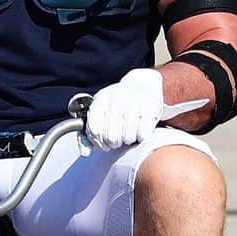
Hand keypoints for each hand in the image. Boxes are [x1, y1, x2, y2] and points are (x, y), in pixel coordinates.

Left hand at [85, 69, 207, 150]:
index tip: (103, 143)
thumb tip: (86, 153)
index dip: (99, 143)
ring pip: (128, 138)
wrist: (143, 82)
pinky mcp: (150, 109)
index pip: (95, 131)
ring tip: (129, 133)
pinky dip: (141, 137)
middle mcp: (116, 100)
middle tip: (118, 139)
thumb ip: (89, 131)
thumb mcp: (100, 110)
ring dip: (128, 140)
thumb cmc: (118, 102)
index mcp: (101, 100)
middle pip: (111, 138)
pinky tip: (139, 131)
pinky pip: (143, 135)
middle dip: (114, 143)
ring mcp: (134, 104)